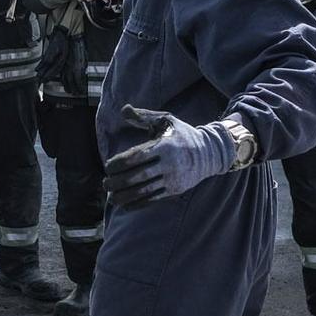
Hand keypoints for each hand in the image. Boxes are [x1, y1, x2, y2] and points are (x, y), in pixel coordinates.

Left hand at [102, 105, 241, 208]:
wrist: (209, 153)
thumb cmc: (181, 134)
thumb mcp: (166, 120)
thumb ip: (143, 116)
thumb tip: (124, 110)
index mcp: (165, 146)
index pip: (137, 156)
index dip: (120, 163)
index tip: (108, 167)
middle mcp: (170, 164)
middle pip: (138, 176)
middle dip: (118, 182)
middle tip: (105, 183)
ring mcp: (173, 179)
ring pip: (144, 191)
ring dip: (125, 196)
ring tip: (111, 197)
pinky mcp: (175, 191)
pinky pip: (153, 200)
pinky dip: (137, 204)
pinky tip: (124, 205)